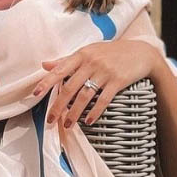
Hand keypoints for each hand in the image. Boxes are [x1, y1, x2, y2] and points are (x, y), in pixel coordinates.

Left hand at [33, 40, 158, 127]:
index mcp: (81, 55)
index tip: (35, 94)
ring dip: (74, 112)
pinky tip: (88, 121)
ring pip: (85, 96)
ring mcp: (105, 72)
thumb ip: (66, 60)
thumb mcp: (88, 51)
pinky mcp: (118, 81)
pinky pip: (104, 99)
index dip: (46, 82)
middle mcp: (91, 63)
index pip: (59, 70)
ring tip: (67, 125)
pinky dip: (95, 112)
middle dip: (58, 105)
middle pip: (70, 87)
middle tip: (50, 119)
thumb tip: (45, 65)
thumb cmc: (110, 52)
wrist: (141, 52)